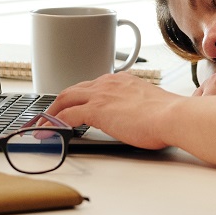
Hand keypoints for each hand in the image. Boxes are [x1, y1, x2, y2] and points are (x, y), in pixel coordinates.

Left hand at [46, 72, 178, 149]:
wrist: (173, 115)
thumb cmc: (168, 114)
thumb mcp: (148, 104)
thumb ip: (136, 106)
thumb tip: (136, 118)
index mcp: (122, 81)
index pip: (93, 86)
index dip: (80, 97)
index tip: (74, 106)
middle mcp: (109, 83)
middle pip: (74, 89)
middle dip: (60, 102)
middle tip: (50, 115)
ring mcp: (101, 95)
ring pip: (65, 99)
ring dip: (51, 112)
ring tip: (42, 126)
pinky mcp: (96, 110)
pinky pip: (65, 116)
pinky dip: (53, 124)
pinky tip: (48, 133)